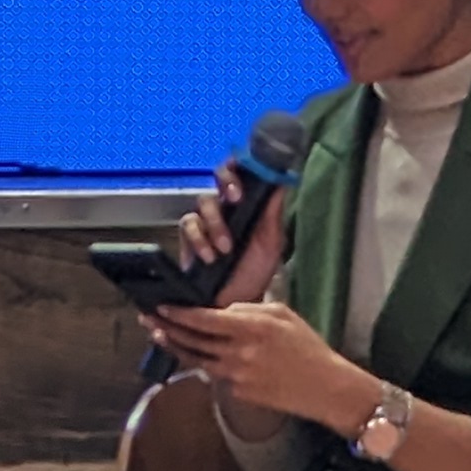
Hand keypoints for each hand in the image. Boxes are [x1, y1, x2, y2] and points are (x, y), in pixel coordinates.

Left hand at [143, 295, 367, 432]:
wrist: (324, 387)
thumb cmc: (306, 347)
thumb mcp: (282, 314)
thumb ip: (249, 309)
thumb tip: (221, 310)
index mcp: (252, 328)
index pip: (205, 319)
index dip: (179, 314)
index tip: (162, 307)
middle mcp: (239, 353)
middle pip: (193, 341)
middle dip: (167, 329)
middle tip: (148, 320)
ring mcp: (237, 376)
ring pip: (196, 360)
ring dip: (176, 347)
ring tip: (160, 335)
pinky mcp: (238, 392)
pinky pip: (215, 374)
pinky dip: (203, 362)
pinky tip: (194, 353)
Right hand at [178, 157, 286, 308]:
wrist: (234, 305)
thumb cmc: (254, 274)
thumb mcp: (271, 243)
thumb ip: (273, 212)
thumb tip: (282, 180)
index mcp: (248, 204)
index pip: (243, 172)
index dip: (242, 165)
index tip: (251, 173)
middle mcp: (226, 207)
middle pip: (219, 176)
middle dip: (226, 182)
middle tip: (235, 198)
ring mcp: (206, 221)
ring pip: (204, 202)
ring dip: (215, 222)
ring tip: (225, 248)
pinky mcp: (189, 237)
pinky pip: (188, 224)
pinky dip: (198, 239)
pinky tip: (209, 256)